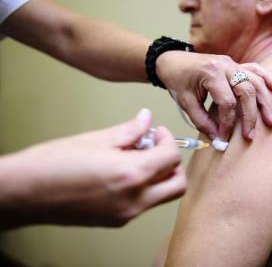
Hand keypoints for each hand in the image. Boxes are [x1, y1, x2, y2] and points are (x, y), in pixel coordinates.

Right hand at [0, 109, 185, 227]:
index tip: (156, 132)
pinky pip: (144, 204)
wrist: (24, 193)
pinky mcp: (117, 221)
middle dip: (172, 163)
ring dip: (159, 176)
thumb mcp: (95, 139)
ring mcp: (126, 214)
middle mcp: (133, 199)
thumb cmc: (51, 165)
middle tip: (155, 147)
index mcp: (130, 174)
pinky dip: (144, 187)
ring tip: (136, 158)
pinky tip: (123, 172)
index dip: (168, 140)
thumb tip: (146, 119)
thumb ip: (128, 130)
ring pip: (162, 196)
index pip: (171, 158)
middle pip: (177, 185)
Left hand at [156, 51, 271, 140]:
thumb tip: (218, 138)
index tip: (224, 137)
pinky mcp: (235, 64)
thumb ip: (202, 121)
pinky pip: (255, 69)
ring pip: (255, 81)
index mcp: (211, 74)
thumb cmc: (177, 80)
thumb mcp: (185, 102)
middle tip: (250, 135)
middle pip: (246, 91)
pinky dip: (267, 78)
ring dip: (265, 102)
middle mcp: (225, 66)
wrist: (173, 60)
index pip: (227, 103)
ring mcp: (232, 63)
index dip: (227, 123)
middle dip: (250, 115)